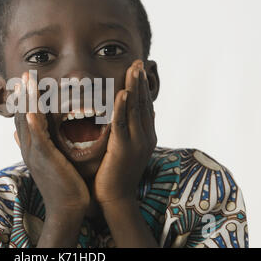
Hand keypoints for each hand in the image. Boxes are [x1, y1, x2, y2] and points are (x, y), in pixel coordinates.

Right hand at [14, 72, 89, 215]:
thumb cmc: (61, 185)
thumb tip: (17, 133)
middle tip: (26, 74)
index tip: (27, 83)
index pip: (24, 118)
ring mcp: (34, 153)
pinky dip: (34, 123)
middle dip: (24, 94)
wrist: (66, 209)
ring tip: (28, 81)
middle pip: (23, 115)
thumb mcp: (45, 161)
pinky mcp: (44, 159)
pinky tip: (32, 110)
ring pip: (28, 121)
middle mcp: (29, 148)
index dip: (25, 100)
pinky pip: (38, 137)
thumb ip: (35, 144)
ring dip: (28, 100)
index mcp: (31, 147)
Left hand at [93, 59, 156, 204]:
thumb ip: (129, 132)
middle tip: (139, 61)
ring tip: (134, 68)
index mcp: (145, 136)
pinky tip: (123, 93)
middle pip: (143, 103)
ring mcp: (137, 143)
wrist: (115, 199)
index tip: (139, 69)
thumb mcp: (126, 149)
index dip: (143, 87)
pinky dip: (123, 108)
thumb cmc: (115, 174)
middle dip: (140, 81)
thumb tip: (136, 115)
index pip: (145, 106)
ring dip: (135, 87)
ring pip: (136, 110)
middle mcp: (145, 137)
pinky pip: (123, 125)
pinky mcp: (124, 150)